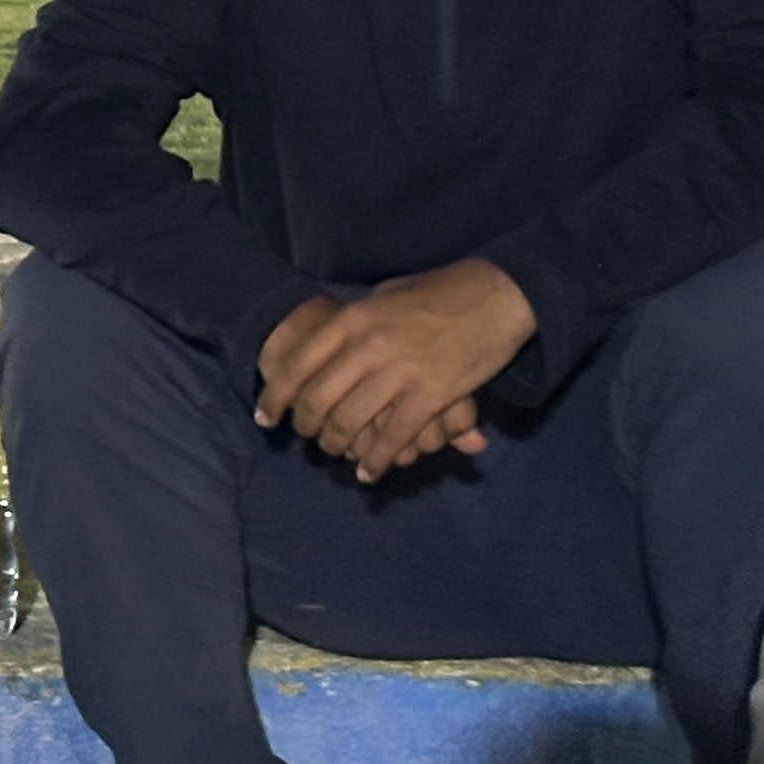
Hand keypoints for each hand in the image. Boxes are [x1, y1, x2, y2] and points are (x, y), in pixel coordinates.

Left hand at [254, 259, 534, 479]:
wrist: (499, 293)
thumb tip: (326, 339)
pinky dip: (376, 460)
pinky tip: (368, 472)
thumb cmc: (441, 291)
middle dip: (305, 426)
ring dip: (337, 445)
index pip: (298, 366)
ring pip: (350, 423)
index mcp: (352, 319)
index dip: (275, 397)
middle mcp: (368, 347)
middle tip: (305, 437)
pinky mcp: (431, 395)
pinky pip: (392, 438)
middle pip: (317, 399)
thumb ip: (355, 322)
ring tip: (335, 452)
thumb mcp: (385, 296)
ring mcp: (399, 372)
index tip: (264, 417)